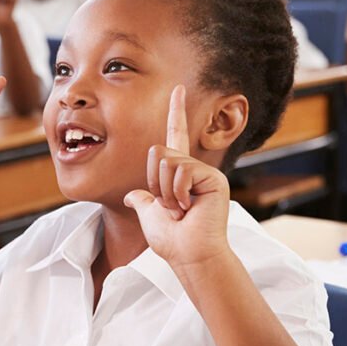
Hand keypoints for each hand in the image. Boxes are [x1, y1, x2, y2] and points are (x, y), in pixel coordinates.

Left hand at [123, 86, 233, 270]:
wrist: (191, 256)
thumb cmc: (174, 241)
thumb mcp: (150, 217)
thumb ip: (143, 201)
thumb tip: (133, 195)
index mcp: (180, 174)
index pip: (175, 136)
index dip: (176, 113)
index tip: (177, 89)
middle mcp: (194, 169)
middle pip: (158, 151)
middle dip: (155, 182)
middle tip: (171, 207)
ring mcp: (205, 173)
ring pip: (167, 161)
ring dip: (165, 191)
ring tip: (181, 209)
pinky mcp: (213, 178)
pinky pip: (180, 171)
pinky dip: (177, 192)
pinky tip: (189, 207)